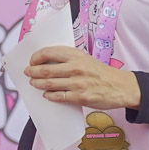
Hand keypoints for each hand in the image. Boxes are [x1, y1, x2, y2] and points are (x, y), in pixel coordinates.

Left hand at [25, 45, 139, 109]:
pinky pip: (59, 97)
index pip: (48, 52)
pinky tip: (46, 95)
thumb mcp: (85, 59)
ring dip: (38, 84)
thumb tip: (46, 61)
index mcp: (76, 55)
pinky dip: (49, 96)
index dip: (36, 57)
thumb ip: (68, 59)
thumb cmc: (100, 72)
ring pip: (49, 84)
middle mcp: (76, 67)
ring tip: (34, 83)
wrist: (120, 86)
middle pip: (45, 69)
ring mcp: (78, 83)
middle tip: (28, 73)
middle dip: (33, 72)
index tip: (32, 61)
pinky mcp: (80, 97)